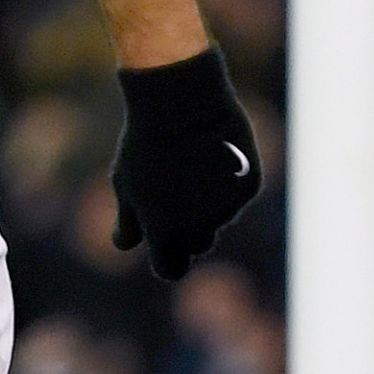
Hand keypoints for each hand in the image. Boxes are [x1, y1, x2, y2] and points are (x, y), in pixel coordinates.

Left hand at [110, 46, 260, 279]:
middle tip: (173, 196)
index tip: (162, 246)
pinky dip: (224, 183)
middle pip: (197, 244)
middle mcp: (200, 228)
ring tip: (188, 162)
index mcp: (166, 232)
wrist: (182, 104)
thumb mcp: (125, 181)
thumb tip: (124, 245)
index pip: (170, 269)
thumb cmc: (145, 144)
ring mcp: (228, 209)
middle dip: (187, 230)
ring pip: (218, 218)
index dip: (166, 259)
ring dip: (206, 201)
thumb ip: (130, 220)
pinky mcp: (249, 188)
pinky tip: (211, 153)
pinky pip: (234, 195)